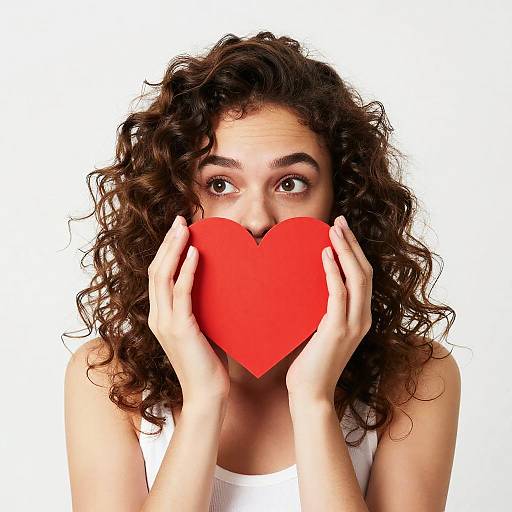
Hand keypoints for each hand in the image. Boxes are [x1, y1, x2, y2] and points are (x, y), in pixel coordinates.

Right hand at [147, 215, 229, 405]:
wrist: (208, 395)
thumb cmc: (208, 363)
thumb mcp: (202, 329)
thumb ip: (199, 309)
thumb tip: (214, 286)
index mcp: (161, 316)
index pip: (158, 275)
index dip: (166, 251)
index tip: (178, 230)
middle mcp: (158, 317)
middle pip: (156, 270)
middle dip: (167, 242)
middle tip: (179, 219)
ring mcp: (166, 323)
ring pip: (163, 276)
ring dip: (174, 249)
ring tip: (184, 227)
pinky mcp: (179, 328)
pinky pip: (181, 292)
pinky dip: (187, 269)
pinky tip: (196, 252)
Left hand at [285, 215, 372, 402]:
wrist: (311, 393)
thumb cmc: (311, 363)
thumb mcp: (321, 329)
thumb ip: (323, 309)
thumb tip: (310, 284)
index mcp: (360, 317)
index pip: (363, 276)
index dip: (355, 251)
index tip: (342, 230)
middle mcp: (362, 318)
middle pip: (364, 271)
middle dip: (352, 243)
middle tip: (340, 220)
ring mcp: (353, 325)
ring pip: (357, 278)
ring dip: (346, 250)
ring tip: (334, 229)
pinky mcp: (338, 330)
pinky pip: (338, 293)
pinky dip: (333, 271)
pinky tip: (325, 254)